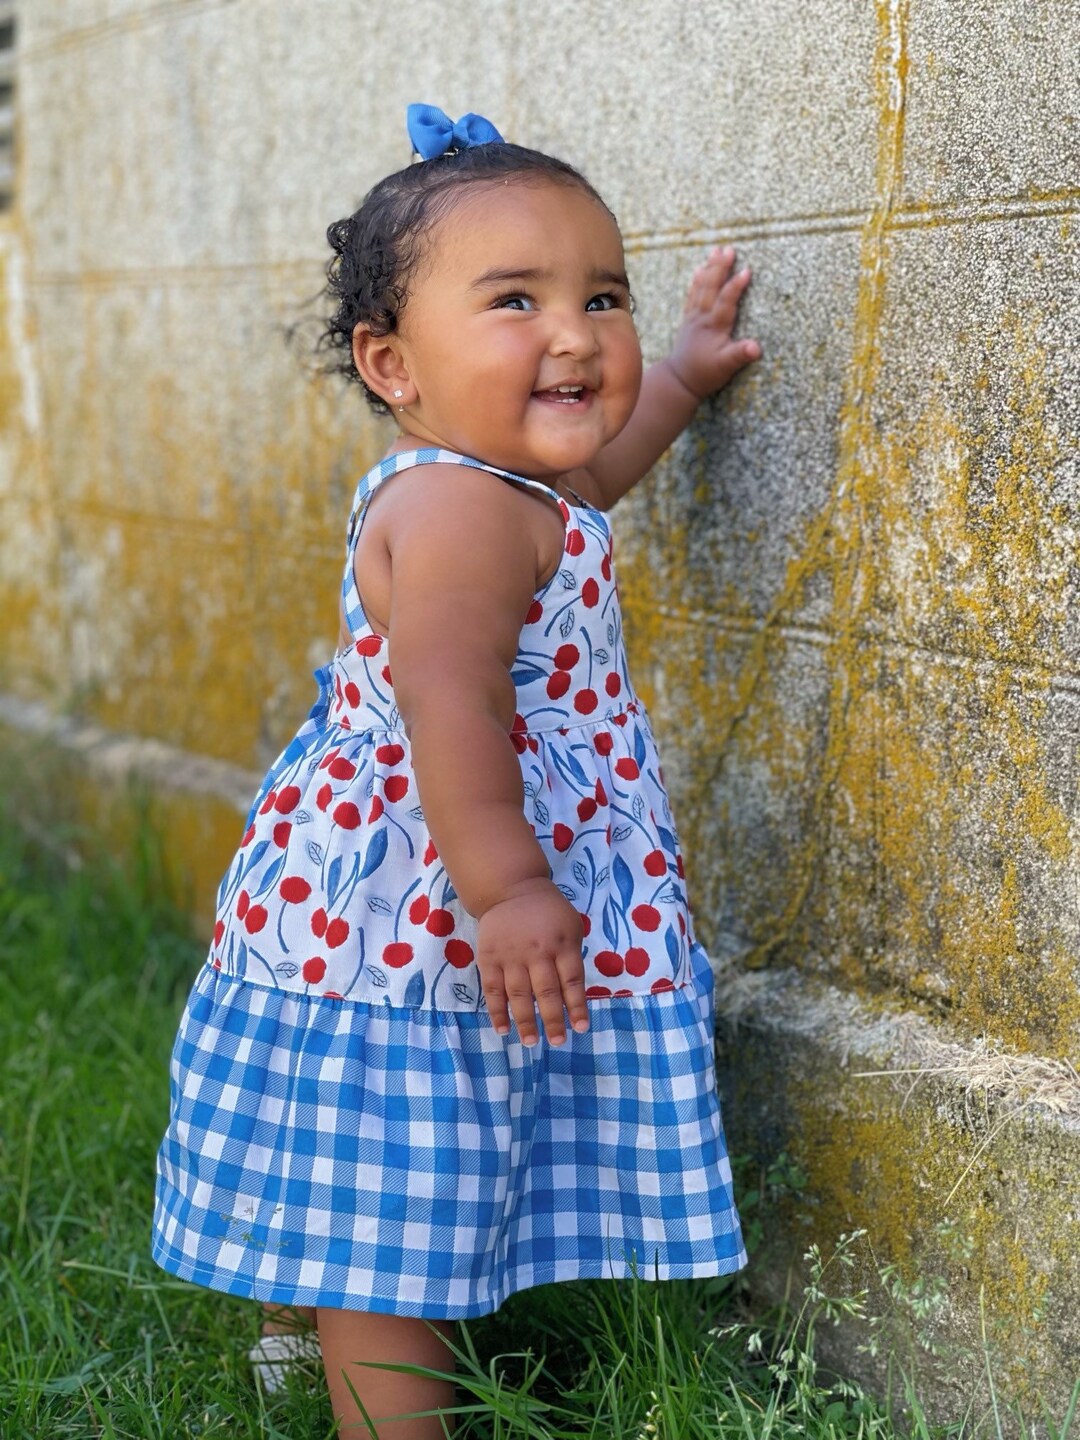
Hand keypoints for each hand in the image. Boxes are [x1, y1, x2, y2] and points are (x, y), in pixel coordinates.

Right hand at [477, 880, 588, 1045]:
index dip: (576, 1006)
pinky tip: (503, 1029)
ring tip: (530, 1042)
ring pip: (518, 994)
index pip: (571, 980)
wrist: (510, 889)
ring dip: (525, 1020)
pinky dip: (497, 1011)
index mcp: (562, 943)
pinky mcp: (489, 958)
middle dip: (552, 1019)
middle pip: (546, 991)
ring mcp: (511, 956)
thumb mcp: (571, 926)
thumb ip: (573, 957)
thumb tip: (572, 996)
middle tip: (557, 1042)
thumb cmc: (548, 912)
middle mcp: (537, 952)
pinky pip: (492, 989)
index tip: (581, 1028)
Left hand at [667, 246, 760, 401]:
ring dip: (709, 268)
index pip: (726, 302)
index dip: (735, 286)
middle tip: (729, 248)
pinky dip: (697, 280)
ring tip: (716, 250)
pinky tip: (701, 268)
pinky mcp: (689, 319)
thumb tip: (756, 348)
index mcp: (714, 327)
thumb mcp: (726, 367)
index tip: (746, 270)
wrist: (680, 380)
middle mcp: (702, 318)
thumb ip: (740, 355)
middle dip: (720, 267)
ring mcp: (694, 317)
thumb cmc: (706, 374)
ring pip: (701, 287)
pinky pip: (693, 294)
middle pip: (711, 287)